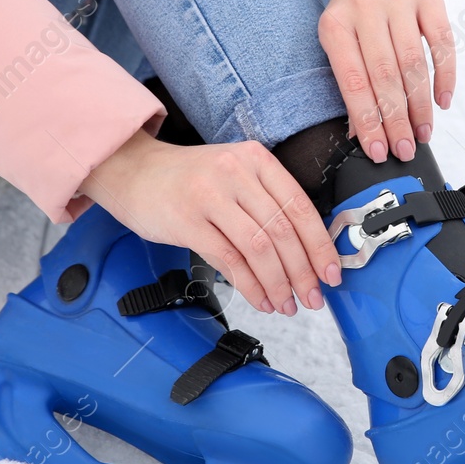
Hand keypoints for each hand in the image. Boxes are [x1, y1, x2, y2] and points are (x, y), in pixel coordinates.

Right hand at [79, 131, 339, 314]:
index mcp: (256, 159)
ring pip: (259, 247)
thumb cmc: (188, 179)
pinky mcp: (187, 220)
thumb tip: (306, 249)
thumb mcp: (234, 174)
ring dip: (278, 283)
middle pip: (283, 230)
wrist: (133, 171)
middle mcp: (236, 173)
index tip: (332, 272)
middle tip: (313, 297)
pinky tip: (260, 299)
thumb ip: (266, 201)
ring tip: (286, 304)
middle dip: (303, 271)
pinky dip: (250, 285)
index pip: (300, 205)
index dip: (320, 244)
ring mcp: (210, 195)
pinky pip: (229, 260)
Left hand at [319, 0, 454, 162]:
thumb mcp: (340, 40)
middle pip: (384, 75)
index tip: (379, 151)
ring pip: (413, 63)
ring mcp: (399, 0)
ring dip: (420, 105)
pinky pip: (442, 43)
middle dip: (396, 119)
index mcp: (335, 25)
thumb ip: (349, 82)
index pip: (352, 82)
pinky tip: (442, 102)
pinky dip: (445, 76)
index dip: (367, 120)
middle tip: (405, 150)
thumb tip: (362, 135)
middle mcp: (366, 9)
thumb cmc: (354, 15)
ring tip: (423, 133)